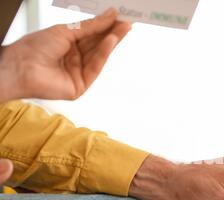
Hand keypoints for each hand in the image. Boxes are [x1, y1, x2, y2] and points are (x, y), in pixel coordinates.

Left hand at [0, 8, 130, 101]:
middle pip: (98, 45)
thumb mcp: (66, 30)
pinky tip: (111, 41)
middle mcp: (75, 58)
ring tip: (123, 28)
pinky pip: (95, 67)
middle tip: (127, 22)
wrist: (21, 67)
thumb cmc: (35, 47)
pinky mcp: (81, 85)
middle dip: (113, 33)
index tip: (120, 16)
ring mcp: (78, 73)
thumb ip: (91, 26)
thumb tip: (109, 15)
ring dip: (112, 41)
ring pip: (99, 55)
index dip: (106, 25)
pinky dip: (104, 54)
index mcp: (68, 44)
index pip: (92, 34)